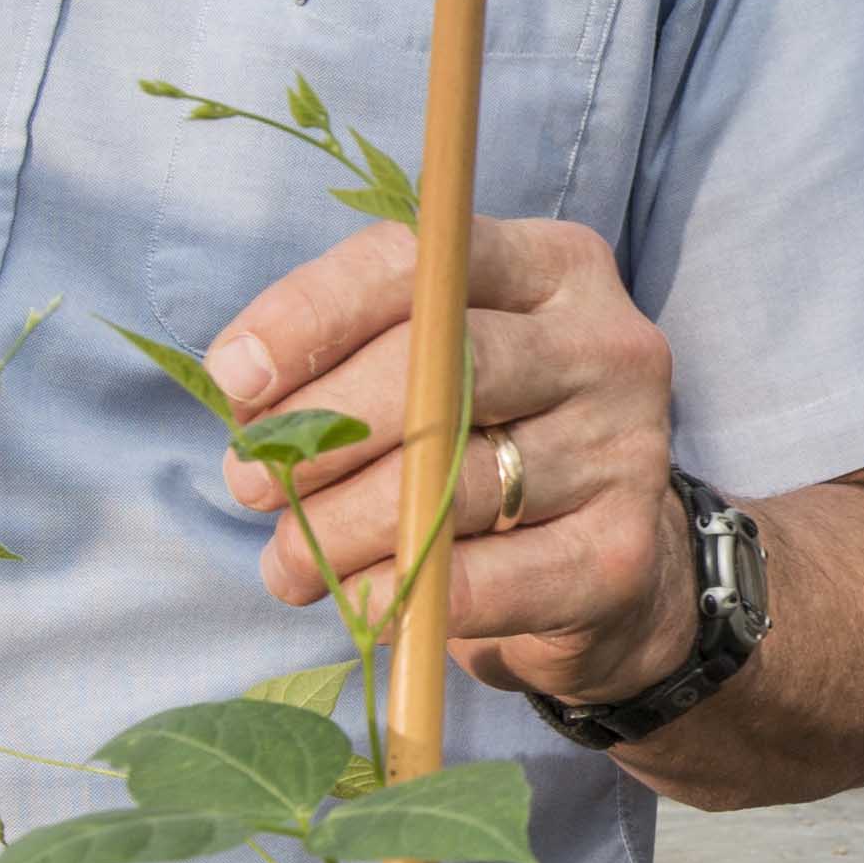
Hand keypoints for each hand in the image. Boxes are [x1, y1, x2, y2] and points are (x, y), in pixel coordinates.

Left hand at [201, 212, 687, 706]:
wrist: (605, 568)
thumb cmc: (485, 446)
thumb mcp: (429, 373)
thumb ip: (351, 360)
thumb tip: (249, 394)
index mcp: (552, 267)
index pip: (421, 262)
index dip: (312, 314)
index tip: (235, 378)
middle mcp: (605, 344)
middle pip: (443, 366)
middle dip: (324, 428)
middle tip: (250, 484)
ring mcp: (628, 448)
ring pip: (457, 482)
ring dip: (344, 529)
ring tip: (287, 561)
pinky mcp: (621, 553)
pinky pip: (488, 579)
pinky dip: (399, 592)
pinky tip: (355, 600)